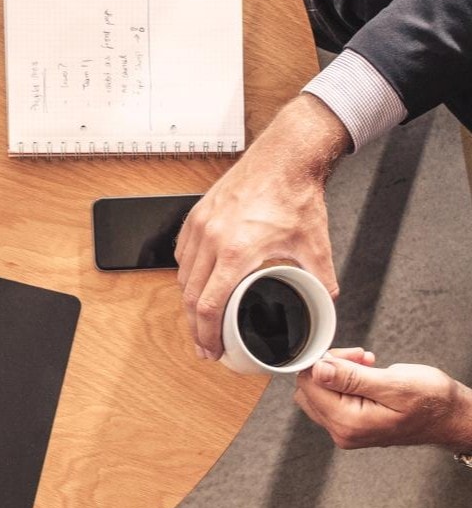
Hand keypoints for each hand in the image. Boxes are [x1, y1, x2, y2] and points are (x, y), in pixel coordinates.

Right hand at [176, 96, 346, 358]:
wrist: (284, 158)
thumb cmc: (294, 195)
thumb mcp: (314, 245)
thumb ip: (321, 278)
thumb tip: (326, 302)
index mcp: (236, 252)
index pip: (208, 305)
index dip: (206, 334)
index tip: (210, 349)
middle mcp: (211, 239)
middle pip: (190, 296)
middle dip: (194, 327)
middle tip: (204, 344)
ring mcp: (200, 226)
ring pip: (182, 275)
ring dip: (189, 301)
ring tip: (200, 317)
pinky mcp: (197, 215)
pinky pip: (182, 253)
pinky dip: (187, 272)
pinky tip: (197, 280)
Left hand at [294, 347, 471, 449]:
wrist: (450, 417)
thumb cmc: (431, 403)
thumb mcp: (393, 384)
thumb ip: (351, 378)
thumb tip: (318, 369)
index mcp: (349, 423)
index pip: (309, 386)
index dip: (323, 362)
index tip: (349, 355)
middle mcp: (343, 431)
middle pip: (309, 390)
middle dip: (329, 366)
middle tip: (359, 359)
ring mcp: (347, 430)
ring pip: (319, 392)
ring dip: (338, 372)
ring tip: (366, 365)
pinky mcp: (352, 424)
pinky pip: (334, 399)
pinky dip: (345, 381)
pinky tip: (365, 373)